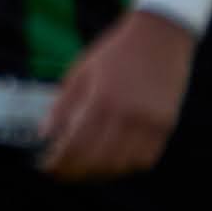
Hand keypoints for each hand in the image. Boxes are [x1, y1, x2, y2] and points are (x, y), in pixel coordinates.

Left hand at [41, 7, 195, 180]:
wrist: (161, 35)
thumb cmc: (115, 52)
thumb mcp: (80, 72)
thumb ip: (62, 106)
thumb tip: (44, 135)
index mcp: (102, 100)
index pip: (76, 145)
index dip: (60, 162)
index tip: (47, 168)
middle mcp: (128, 115)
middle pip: (98, 159)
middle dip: (75, 172)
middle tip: (61, 174)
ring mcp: (151, 122)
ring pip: (123, 164)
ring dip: (100, 173)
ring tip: (83, 171)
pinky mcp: (167, 125)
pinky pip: (146, 158)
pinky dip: (127, 166)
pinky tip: (112, 163)